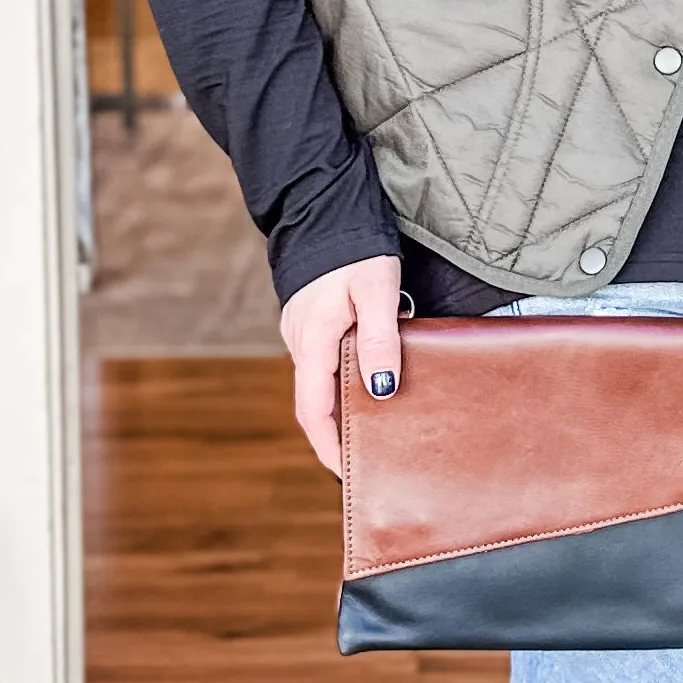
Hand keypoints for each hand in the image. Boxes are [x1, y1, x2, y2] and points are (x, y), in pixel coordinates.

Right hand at [279, 252, 406, 475]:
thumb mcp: (375, 290)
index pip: (314, 411)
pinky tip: (370, 385)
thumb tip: (382, 391)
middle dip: (339, 436)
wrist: (324, 207)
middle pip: (316, 403)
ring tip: (378, 430)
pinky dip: (342, 383)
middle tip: (371, 460)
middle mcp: (301, 342)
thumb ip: (379, 339)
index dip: (329, 447)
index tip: (349, 475)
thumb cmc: (354, 247)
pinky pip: (324, 363)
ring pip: (320, 383)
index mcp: (312, 342)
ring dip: (343, 409)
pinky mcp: (312, 321)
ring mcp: (303, 331)